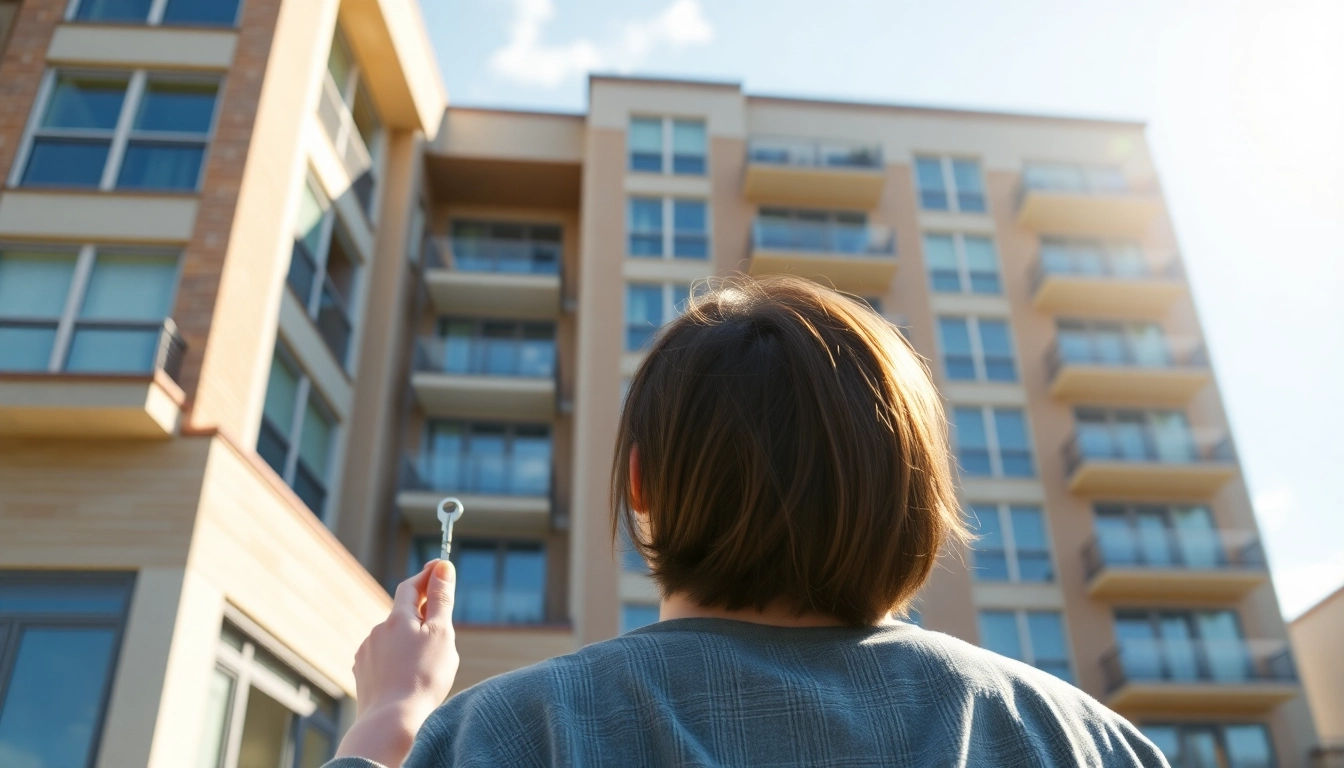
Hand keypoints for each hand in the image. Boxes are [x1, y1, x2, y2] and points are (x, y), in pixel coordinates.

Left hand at [334, 560, 458, 765]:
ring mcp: (367, 653)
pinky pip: (383, 658)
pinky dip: (396, 660)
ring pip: (393, 638)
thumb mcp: (441, 633)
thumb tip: (443, 567)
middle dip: (421, 615)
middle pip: (403, 613)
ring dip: (408, 641)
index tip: (441, 567)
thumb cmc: (423, 677)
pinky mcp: (362, 674)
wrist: (392, 721)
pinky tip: (406, 677)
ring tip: (425, 665)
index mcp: (398, 618)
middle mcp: (378, 631)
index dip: (427, 575)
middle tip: (442, 625)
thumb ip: (441, 599)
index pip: (412, 586)